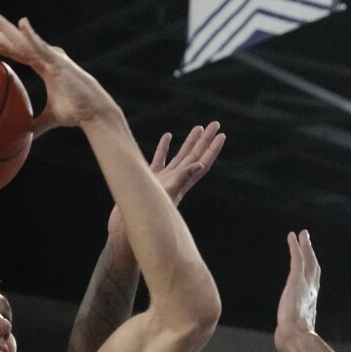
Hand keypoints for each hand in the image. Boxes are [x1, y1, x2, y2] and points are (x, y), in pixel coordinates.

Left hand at [0, 8, 113, 136]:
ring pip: (22, 39)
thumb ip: (37, 124)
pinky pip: (41, 47)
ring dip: (4, 26)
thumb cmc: (76, 111)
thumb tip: (25, 136)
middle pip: (13, 41)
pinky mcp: (59, 62)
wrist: (93, 112)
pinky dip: (31, 35)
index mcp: (43, 66)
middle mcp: (45, 56)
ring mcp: (51, 56)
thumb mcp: (50, 118)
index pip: (13, 53)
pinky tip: (21, 23)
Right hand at [108, 122, 224, 234]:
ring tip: (198, 128)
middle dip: (205, 140)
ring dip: (189, 143)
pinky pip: (160, 160)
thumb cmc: (147, 215)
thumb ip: (182, 179)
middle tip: (215, 124)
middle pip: (195, 155)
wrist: (129, 228)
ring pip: (180, 156)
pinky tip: (168, 136)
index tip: (221, 135)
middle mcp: (176, 180)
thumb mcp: (167, 195)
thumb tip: (199, 164)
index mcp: (182, 182)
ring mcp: (163, 179)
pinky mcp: (150, 179)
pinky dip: (164, 148)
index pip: (202, 162)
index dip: (212, 149)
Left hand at [275, 230, 320, 351]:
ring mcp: (304, 284)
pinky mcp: (296, 280)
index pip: (312, 282)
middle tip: (308, 241)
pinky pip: (297, 258)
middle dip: (311, 253)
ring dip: (305, 245)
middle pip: (313, 267)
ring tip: (302, 234)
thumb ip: (289, 331)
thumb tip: (282, 341)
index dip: (311, 270)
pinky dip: (295, 246)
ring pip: (307, 260)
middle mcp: (310, 290)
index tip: (310, 263)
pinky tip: (292, 236)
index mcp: (309, 302)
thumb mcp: (291, 332)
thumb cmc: (293, 339)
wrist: (296, 337)